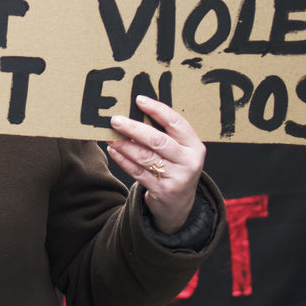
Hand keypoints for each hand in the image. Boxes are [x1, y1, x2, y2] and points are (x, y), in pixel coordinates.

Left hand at [107, 95, 204, 232]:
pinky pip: (138, 171)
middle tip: (115, 120)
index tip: (139, 100)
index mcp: (195, 146)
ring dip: (124, 145)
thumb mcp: (180, 151)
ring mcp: (176, 177)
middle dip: (133, 128)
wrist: (179, 205)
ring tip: (110, 136)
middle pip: (158, 140)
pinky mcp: (162, 190)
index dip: (157, 110)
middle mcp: (188, 162)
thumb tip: (136, 113)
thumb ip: (165, 135)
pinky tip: (114, 151)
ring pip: (145, 157)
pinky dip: (123, 160)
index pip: (176, 123)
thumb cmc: (176, 168)